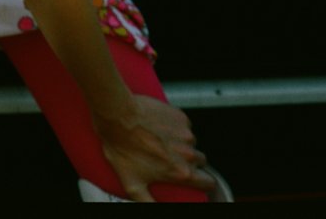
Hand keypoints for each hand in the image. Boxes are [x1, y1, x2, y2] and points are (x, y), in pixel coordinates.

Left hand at [94, 94, 219, 201]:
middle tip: (168, 159)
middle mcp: (188, 153)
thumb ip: (147, 202)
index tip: (196, 181)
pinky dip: (175, 127)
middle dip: (188, 162)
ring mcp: (185, 133)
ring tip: (158, 141)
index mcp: (181, 172)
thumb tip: (155, 209)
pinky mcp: (180, 116)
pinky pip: (183, 125)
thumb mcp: (132, 184)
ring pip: (190, 142)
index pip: (208, 183)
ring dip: (180, 143)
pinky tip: (158, 127)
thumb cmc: (123, 148)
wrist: (118, 115)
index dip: (203, 183)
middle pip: (199, 161)